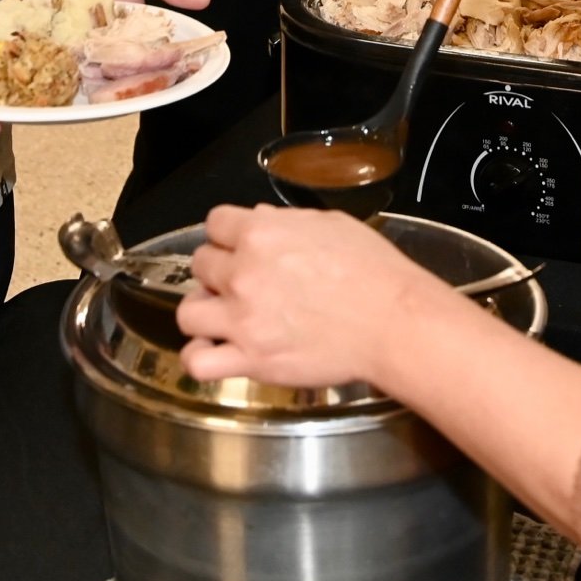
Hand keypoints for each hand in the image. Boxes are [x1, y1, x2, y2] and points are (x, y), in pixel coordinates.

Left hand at [178, 204, 442, 389]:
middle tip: (242, 282)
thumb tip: (258, 219)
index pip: (214, 223)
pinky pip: (198, 361)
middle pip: (200, 264)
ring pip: (187, 311)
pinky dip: (199, 357)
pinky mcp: (251, 358)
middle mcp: (243, 272)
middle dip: (218, 270)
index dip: (227, 234)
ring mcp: (242, 319)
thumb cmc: (372, 271)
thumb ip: (284, 221)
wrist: (392, 322)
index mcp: (260, 232)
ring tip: (223, 315)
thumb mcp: (330, 224)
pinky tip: (216, 350)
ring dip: (203, 310)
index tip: (238, 245)